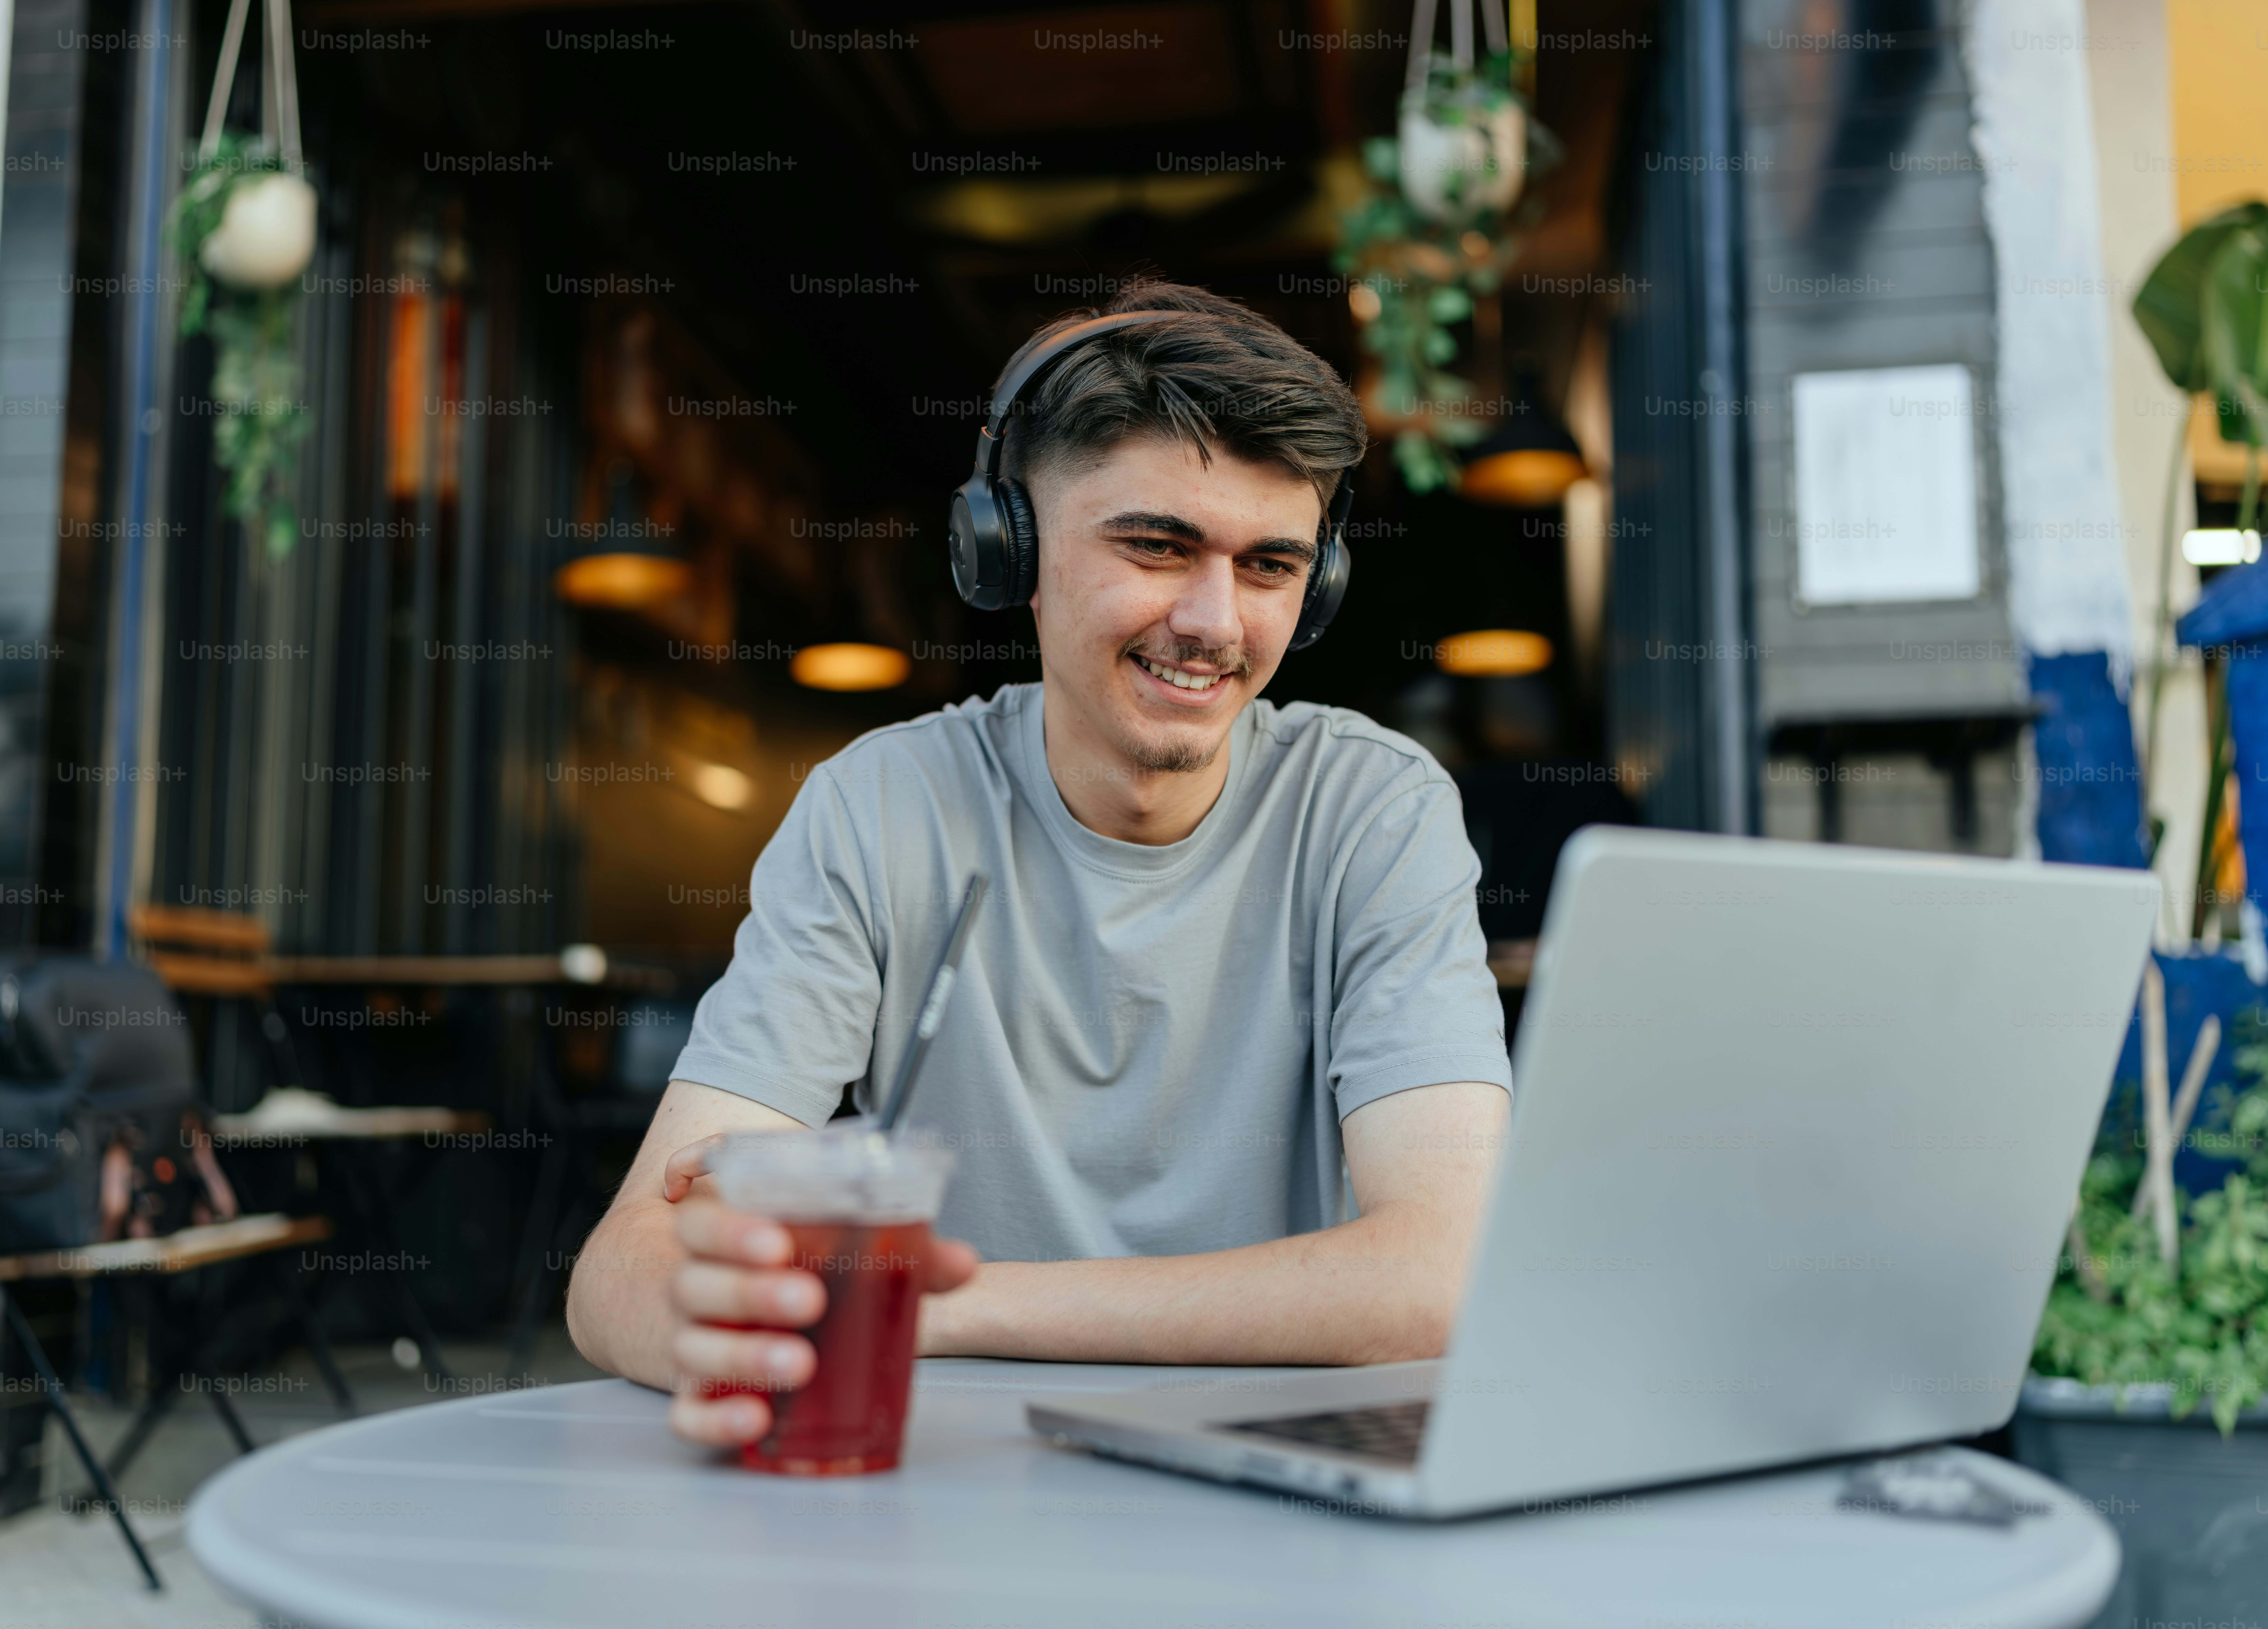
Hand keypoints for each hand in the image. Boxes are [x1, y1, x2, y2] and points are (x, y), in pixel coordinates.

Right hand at [658, 1135, 979, 1447]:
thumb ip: (905, 1252)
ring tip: (799, 1363)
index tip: (779, 1243)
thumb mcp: (847, 1252)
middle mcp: (698, 1290)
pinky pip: (690, 1414)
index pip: (702, 1225)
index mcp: (721, 1241)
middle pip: (696, 1286)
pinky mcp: (698, 1398)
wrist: (758, 1314)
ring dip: (744, 1357)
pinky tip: (757, 1417)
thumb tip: (960, 1263)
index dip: (730, 1232)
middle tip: (810, 1300)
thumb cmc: (804, 1273)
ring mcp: (692, 1344)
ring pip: (694, 1350)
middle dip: (752, 1293)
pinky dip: (717, 1419)